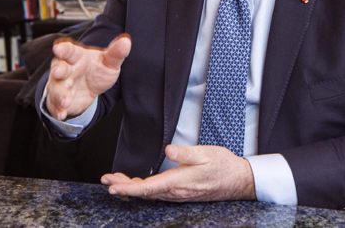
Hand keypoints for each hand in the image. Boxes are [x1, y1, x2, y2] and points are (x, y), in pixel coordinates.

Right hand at [44, 34, 130, 119]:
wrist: (89, 89)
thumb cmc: (96, 70)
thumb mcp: (108, 62)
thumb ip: (116, 53)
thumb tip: (126, 41)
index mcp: (76, 56)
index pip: (69, 51)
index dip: (64, 49)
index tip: (58, 47)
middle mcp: (65, 70)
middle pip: (59, 69)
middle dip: (58, 71)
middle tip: (58, 72)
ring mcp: (60, 86)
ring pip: (57, 89)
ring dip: (60, 95)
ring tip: (65, 101)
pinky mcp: (59, 102)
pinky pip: (55, 106)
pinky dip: (57, 111)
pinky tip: (62, 114)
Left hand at [101, 145, 254, 201]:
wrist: (238, 180)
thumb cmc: (223, 165)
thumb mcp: (206, 153)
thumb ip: (185, 152)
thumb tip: (168, 150)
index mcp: (179, 182)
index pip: (148, 188)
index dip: (128, 188)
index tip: (113, 187)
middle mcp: (176, 191)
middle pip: (144, 192)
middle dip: (123, 187)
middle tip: (106, 179)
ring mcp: (177, 193)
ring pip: (149, 193)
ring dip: (130, 187)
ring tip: (114, 179)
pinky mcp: (180, 191)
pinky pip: (156, 192)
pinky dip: (142, 188)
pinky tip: (136, 183)